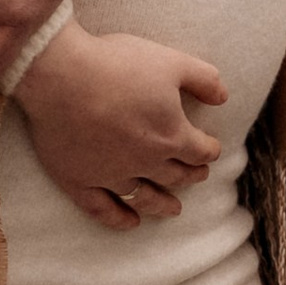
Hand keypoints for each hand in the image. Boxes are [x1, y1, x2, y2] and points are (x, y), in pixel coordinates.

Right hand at [11, 21, 225, 227]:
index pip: (200, 151)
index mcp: (171, 135)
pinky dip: (118, 219)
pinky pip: (102, 209)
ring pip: (144, 197)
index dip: (209, 150)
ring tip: (174, 210)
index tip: (210, 149)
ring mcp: (111, 175)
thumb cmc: (117, 64)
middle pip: (176, 175)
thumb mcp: (171, 62)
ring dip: (162, 204)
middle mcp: (145, 162)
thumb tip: (224, 97)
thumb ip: (203, 79)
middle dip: (191, 176)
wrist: (61, 75)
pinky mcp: (79, 180)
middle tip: (197, 176)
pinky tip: (130, 222)